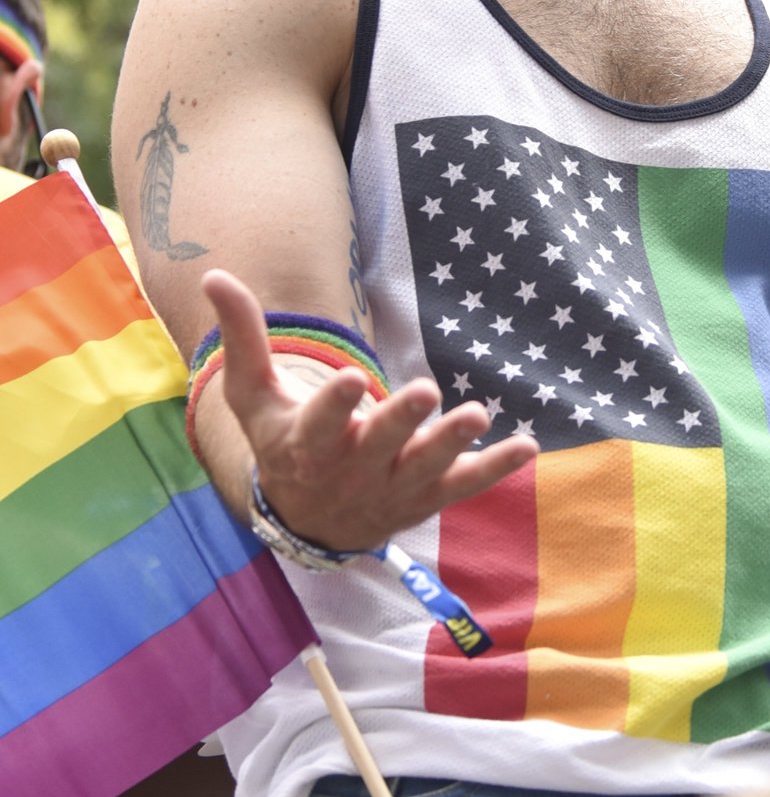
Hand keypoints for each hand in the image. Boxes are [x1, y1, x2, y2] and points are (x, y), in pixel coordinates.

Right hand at [201, 268, 537, 549]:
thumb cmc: (283, 441)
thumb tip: (216, 274)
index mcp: (307, 445)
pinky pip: (464, 486)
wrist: (310, 521)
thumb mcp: (255, 396)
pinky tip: (526, 446)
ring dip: (452, 443)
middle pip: (378, 446)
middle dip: (400, 421)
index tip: (351, 378)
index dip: (335, 406)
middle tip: (424, 391)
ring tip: (477, 414)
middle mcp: (352, 472)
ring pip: (424, 468)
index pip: (319, 425)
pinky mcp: (427, 498)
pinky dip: (495, 468)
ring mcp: (393, 488)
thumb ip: (245, 338)